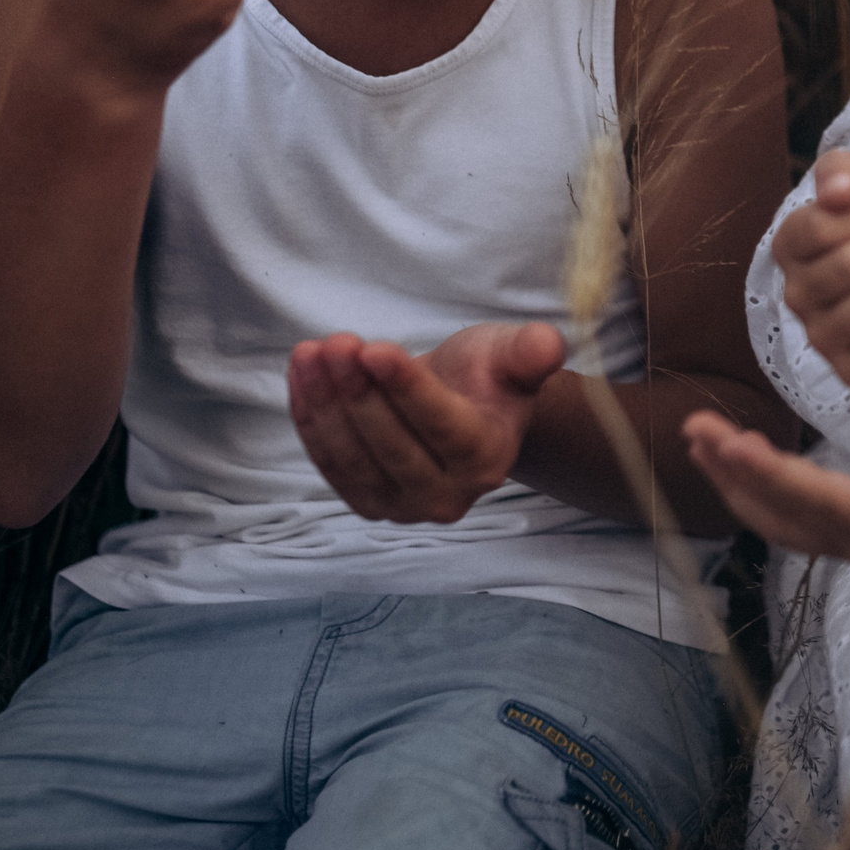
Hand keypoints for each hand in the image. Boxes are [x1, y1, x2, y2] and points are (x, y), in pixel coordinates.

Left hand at [288, 322, 566, 522]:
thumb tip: (547, 345)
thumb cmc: (486, 379)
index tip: (375, 349)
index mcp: (487, 460)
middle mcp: (447, 496)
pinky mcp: (366, 503)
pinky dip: (309, 418)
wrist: (463, 409)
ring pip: (353, 456)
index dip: (406, 388)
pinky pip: (328, 462)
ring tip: (312, 351)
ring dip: (324, 402)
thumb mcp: (512, 355)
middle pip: (391, 445)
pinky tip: (302, 375)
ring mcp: (402, 507)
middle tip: (337, 343)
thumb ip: (531, 352)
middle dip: (357, 392)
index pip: (440, 425)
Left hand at [683, 412, 849, 581]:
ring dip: (735, 483)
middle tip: (694, 429)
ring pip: (778, 519)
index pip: (816, 500)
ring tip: (700, 442)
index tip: (729, 443)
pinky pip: (791, 516)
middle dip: (733, 475)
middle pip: (782, 514)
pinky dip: (757, 489)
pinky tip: (742, 462)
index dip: (769, 474)